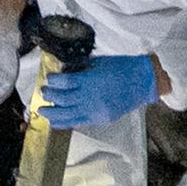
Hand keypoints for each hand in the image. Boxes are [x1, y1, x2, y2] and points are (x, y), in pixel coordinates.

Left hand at [28, 51, 159, 132]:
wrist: (143, 82)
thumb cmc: (123, 68)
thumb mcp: (99, 63)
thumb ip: (81, 69)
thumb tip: (65, 72)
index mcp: (90, 81)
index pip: (65, 82)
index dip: (54, 81)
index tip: (49, 79)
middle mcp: (91, 97)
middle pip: (63, 99)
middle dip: (50, 96)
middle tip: (43, 93)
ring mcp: (95, 111)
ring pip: (68, 115)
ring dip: (53, 113)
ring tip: (43, 111)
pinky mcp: (100, 119)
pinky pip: (79, 122)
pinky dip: (66, 122)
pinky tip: (56, 121)